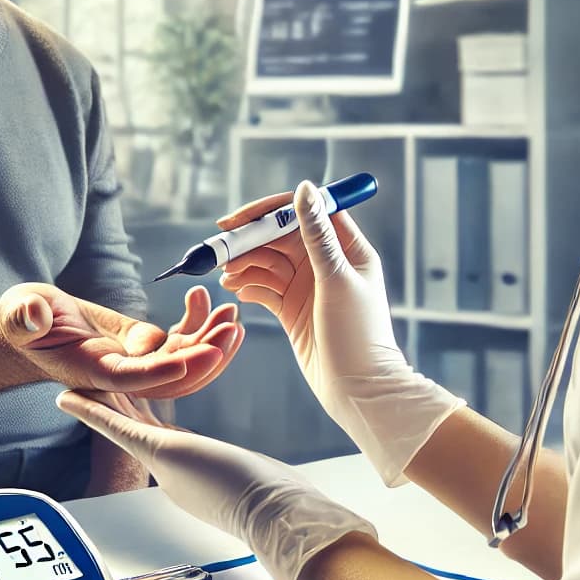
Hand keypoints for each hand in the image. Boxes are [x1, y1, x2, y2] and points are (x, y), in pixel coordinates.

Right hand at [0, 283, 240, 399]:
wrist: (32, 323)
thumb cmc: (22, 319)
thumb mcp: (19, 314)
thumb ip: (24, 318)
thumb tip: (34, 316)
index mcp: (91, 371)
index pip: (132, 378)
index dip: (162, 371)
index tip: (194, 358)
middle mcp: (118, 373)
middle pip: (168, 376)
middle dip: (203, 356)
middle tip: (230, 330)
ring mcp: (133, 360)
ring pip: (180, 360)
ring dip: (210, 339)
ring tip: (232, 314)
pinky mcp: (141, 344)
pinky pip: (177, 340)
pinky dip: (195, 322)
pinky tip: (203, 298)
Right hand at [58, 389, 375, 579]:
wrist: (278, 514)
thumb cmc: (276, 499)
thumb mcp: (254, 478)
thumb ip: (246, 473)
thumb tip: (262, 476)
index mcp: (188, 472)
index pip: (155, 436)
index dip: (134, 417)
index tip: (121, 405)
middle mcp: (170, 469)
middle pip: (134, 425)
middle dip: (111, 403)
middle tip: (87, 384)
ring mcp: (162, 462)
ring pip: (121, 422)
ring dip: (96, 403)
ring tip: (71, 386)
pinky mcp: (161, 453)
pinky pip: (117, 427)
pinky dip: (91, 412)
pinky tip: (67, 398)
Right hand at [218, 181, 461, 484]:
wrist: (359, 391)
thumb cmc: (359, 335)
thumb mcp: (337, 279)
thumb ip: (317, 235)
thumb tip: (305, 189)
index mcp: (346, 248)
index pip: (304, 212)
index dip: (269, 211)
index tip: (237, 220)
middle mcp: (326, 263)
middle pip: (279, 238)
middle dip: (249, 242)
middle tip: (219, 252)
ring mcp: (308, 287)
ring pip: (268, 263)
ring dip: (245, 265)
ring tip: (225, 276)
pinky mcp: (292, 309)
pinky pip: (264, 288)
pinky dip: (248, 286)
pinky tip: (235, 290)